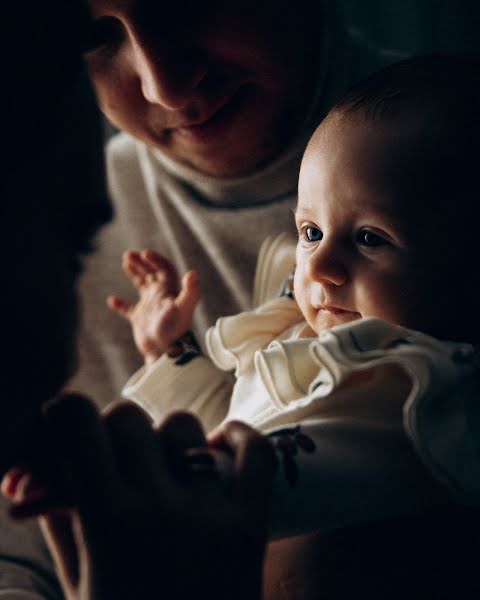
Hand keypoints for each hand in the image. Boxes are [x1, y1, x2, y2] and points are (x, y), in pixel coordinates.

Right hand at [5, 393, 275, 599]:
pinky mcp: (251, 527)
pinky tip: (219, 445)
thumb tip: (49, 470)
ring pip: (182, 425)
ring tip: (163, 467)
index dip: (66, 412)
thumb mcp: (78, 586)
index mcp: (105, 524)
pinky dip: (238, 438)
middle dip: (112, 430)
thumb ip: (62, 521)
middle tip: (114, 455)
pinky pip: (255, 453)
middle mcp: (157, 509)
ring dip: (165, 438)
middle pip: (128, 417)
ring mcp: (210, 515)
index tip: (68, 422)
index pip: (77, 423)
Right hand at [107, 250, 199, 364]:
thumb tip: (193, 274)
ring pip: (142, 285)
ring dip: (135, 273)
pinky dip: (121, 305)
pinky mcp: (140, 320)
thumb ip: (191, 292)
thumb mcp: (183, 309)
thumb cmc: (175, 331)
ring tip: (125, 261)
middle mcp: (160, 297)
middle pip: (152, 273)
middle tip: (128, 255)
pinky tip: (112, 300)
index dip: (156, 259)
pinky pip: (128, 310)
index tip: (144, 253)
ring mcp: (150, 308)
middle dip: (141, 262)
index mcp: (170, 291)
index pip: (164, 269)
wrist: (165, 352)